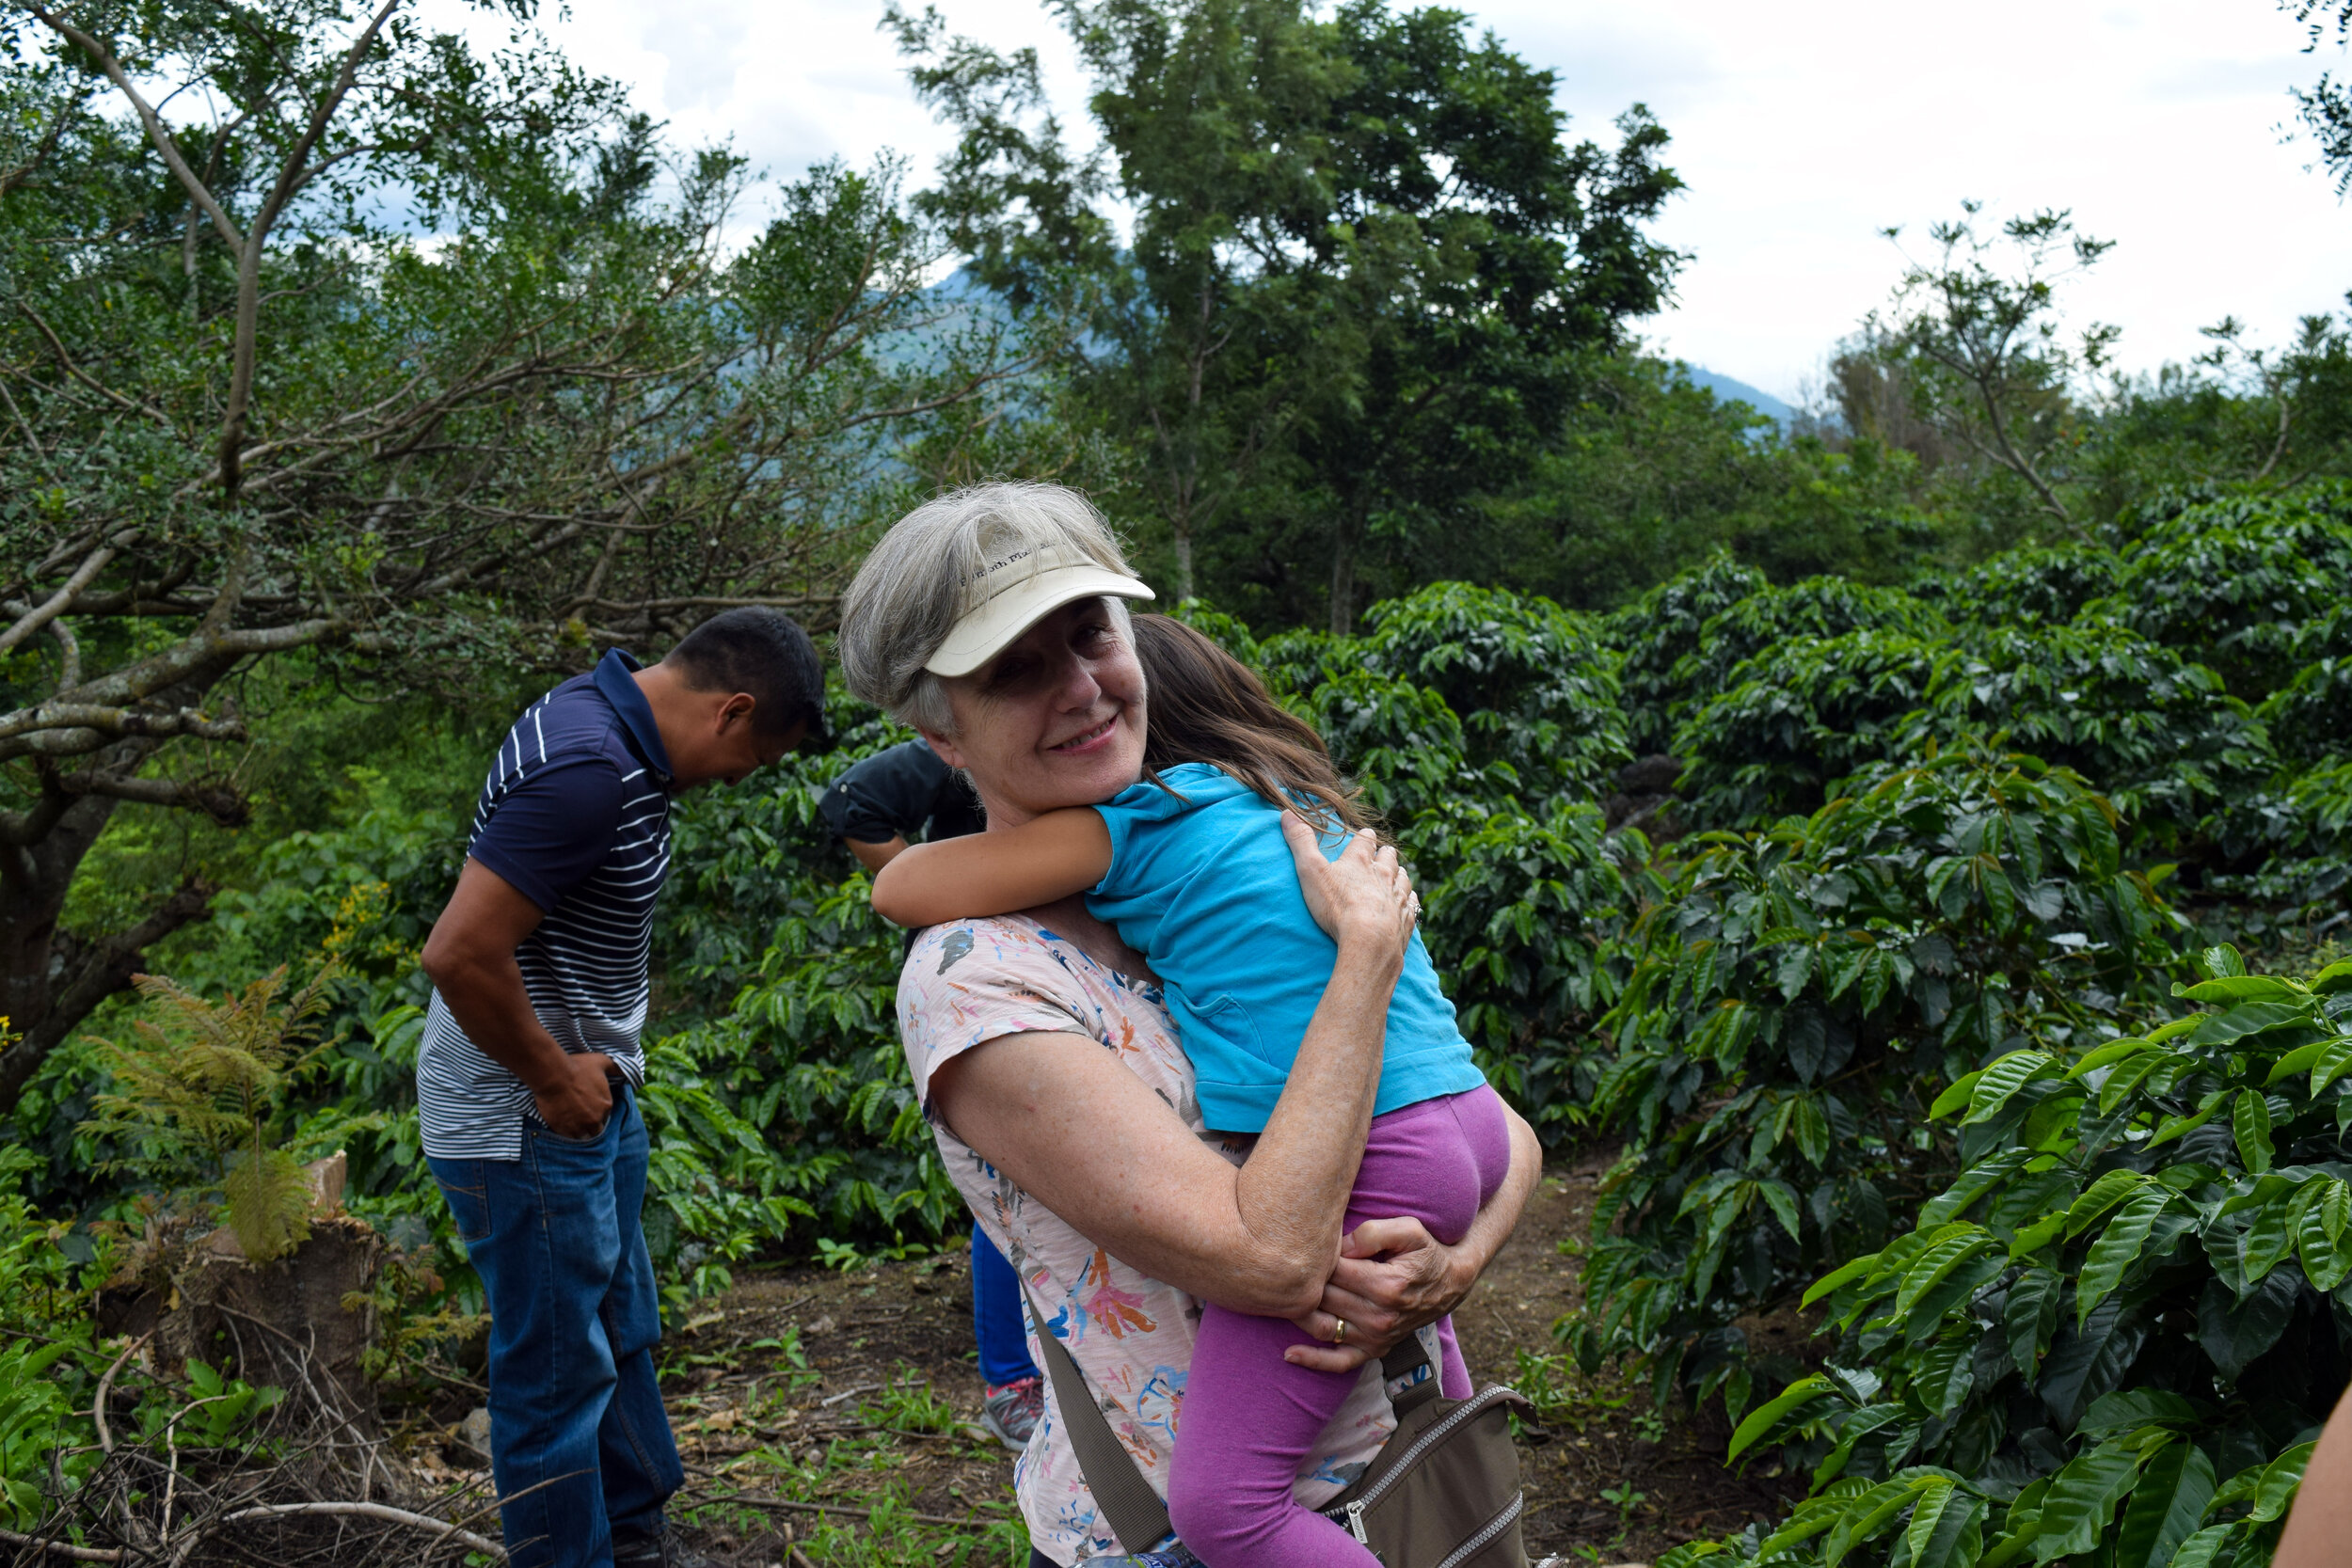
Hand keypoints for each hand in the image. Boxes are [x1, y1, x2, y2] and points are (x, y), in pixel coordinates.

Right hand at [533, 1051, 614, 1136]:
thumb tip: (625, 1073)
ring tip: (571, 1121)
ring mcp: (579, 1127)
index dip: (596, 1111)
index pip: (605, 1115)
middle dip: (590, 1124)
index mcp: (606, 1106)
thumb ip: (616, 1068)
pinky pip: (568, 1137)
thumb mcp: (602, 1062)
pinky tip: (563, 1123)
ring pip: (583, 1135)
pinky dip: (567, 1132)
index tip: (587, 1105)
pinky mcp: (563, 1130)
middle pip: (596, 1128)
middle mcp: (595, 1119)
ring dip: (579, 1130)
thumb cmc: (577, 1067)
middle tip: (579, 1115)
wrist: (553, 1076)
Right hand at [1280, 815, 1418, 960]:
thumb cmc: (1337, 906)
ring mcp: (1397, 896)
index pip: (1365, 840)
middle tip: (1382, 854)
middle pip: (1389, 857)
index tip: (1364, 836)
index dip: (1364, 837)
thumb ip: (1300, 843)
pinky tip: (1407, 902)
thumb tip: (1287, 814)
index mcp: (1360, 861)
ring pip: (1403, 878)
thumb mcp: (1311, 872)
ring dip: (1399, 875)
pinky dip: (1409, 900)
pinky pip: (1412, 903)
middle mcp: (1384, 875)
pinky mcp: (1406, 918)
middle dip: (1385, 854)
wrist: (1370, 941)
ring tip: (1396, 875)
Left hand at [1283, 1216, 1470, 1372]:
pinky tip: (1289, 1354)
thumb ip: (1374, 1232)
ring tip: (1276, 1298)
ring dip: (1297, 1314)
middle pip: (1324, 1297)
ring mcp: (1376, 1337)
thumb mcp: (1409, 1229)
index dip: (1316, 1254)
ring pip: (1323, 1327)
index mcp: (1386, 1286)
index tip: (1305, 1242)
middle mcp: (1379, 1317)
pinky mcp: (1374, 1350)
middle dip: (1301, 1282)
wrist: (1451, 1283)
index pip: (1333, 1270)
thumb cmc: (1426, 1251)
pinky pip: (1340, 1362)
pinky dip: (1313, 1361)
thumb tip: (1341, 1246)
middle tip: (1284, 1265)